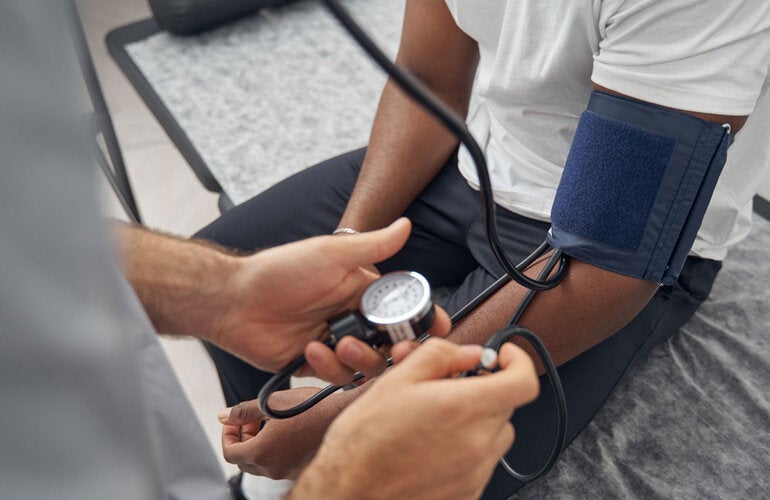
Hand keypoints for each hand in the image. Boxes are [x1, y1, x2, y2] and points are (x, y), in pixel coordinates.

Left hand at [211, 217, 436, 372]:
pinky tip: (310, 350)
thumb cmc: (280, 270)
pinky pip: (337, 376)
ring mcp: (336, 342)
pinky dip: (328, 366)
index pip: (404, 308)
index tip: (437, 328)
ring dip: (359, 358)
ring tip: (336, 344)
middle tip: (396, 351)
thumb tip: (405, 224)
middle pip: (392, 344)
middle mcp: (354, 317)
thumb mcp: (331, 254)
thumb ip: (373, 246)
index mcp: (363, 290)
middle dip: (398, 350)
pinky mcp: (316, 364)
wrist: (234, 301)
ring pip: (368, 364)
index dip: (424, 320)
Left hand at [219, 387, 343, 479]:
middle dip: (243, 440)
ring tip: (273, 422)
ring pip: (263, 464)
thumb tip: (223, 416)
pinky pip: (281, 464)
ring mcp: (289, 473)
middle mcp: (274, 469)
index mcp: (262, 453)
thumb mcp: (272, 401)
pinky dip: (277, 451)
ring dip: (260, 444)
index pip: (229, 453)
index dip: (228, 435)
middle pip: (244, 462)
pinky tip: (289, 430)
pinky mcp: (303, 471)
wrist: (347, 415)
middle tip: (253, 420)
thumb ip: (243, 411)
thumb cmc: (313, 406)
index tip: (235, 421)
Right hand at [291, 338, 539, 499]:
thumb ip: (440, 356)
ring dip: (479, 420)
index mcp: (463, 408)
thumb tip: (467, 352)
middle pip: (507, 406)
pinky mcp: (468, 493)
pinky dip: (468, 449)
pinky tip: (434, 447)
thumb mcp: (396, 380)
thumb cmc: (364, 442)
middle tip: (452, 386)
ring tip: (440, 419)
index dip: (518, 361)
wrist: (349, 491)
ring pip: (496, 435)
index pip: (523, 382)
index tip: (501, 356)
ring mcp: (475, 473)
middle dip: (486, 389)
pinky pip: (482, 462)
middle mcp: (477, 443)